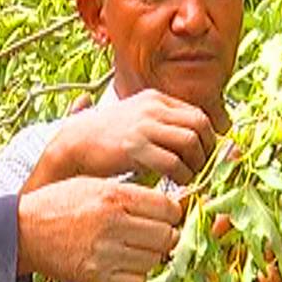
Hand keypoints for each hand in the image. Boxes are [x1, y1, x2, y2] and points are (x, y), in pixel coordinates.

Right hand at [17, 176, 180, 281]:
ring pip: (154, 260)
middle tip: (152, 235)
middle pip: (167, 236)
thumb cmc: (56, 204)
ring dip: (149, 257)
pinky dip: (136, 278)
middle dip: (164, 236)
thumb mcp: (92, 183)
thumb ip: (129, 192)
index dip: (171, 213)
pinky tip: (124, 266)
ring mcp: (106, 253)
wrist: (21, 231)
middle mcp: (113, 224)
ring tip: (133, 249)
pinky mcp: (96, 277)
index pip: (168, 208)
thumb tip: (166, 205)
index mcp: (114, 196)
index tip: (165, 217)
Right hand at [27, 89, 225, 190]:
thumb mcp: (135, 119)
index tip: (206, 154)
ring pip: (191, 142)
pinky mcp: (135, 147)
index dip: (208, 136)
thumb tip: (189, 137)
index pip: (197, 113)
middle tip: (203, 167)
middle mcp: (152, 107)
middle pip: (200, 124)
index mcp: (154, 99)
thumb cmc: (104, 138)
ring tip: (190, 176)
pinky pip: (173, 162)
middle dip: (208, 149)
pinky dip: (181, 175)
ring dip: (197, 163)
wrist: (73, 145)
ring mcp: (143, 125)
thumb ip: (160, 123)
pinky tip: (176, 182)